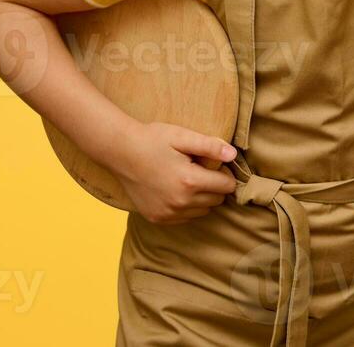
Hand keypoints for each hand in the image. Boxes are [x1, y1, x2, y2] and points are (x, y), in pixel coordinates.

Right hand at [108, 122, 238, 224]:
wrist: (120, 152)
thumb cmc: (153, 140)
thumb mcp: (183, 136)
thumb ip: (210, 146)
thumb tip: (233, 155)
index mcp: (189, 181)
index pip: (227, 186)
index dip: (224, 173)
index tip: (214, 164)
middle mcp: (180, 202)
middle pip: (217, 200)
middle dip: (215, 186)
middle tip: (200, 170)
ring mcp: (167, 213)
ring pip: (202, 211)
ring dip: (201, 198)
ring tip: (187, 179)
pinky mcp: (157, 218)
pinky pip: (185, 218)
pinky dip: (186, 207)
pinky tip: (175, 190)